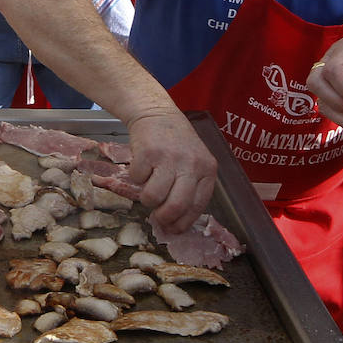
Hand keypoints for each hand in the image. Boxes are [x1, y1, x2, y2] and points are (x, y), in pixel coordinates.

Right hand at [126, 108, 216, 233]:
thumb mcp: (194, 162)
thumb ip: (190, 188)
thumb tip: (176, 223)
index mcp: (207, 169)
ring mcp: (169, 158)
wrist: (157, 113)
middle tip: (157, 217)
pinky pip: (137, 180)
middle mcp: (191, 164)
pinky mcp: (148, 153)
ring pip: (153, 197)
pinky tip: (142, 167)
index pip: (198, 206)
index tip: (174, 229)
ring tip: (148, 187)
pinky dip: (136, 177)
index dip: (183, 223)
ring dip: (146, 198)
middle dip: (164, 218)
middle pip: (177, 206)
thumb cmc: (176, 143)